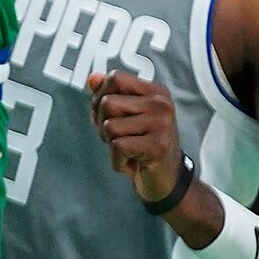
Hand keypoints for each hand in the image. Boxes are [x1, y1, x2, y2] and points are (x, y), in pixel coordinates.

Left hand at [88, 70, 186, 202]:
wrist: (166, 179)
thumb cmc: (142, 143)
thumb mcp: (124, 115)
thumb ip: (108, 94)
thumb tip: (93, 78)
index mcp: (155, 91)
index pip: (115, 78)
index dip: (101, 97)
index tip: (108, 116)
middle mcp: (162, 104)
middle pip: (107, 103)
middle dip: (103, 124)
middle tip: (121, 138)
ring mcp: (162, 124)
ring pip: (109, 126)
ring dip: (110, 144)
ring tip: (129, 150)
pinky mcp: (158, 146)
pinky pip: (117, 147)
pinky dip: (118, 161)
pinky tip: (133, 164)